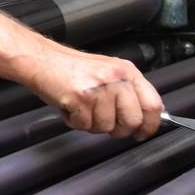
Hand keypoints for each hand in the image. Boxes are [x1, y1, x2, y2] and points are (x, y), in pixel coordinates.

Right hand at [15, 44, 164, 138]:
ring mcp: (99, 87)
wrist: (42, 60)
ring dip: (91, 125)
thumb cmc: (72, 69)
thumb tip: (143, 116)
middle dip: (118, 130)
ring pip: (106, 127)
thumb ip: (127, 92)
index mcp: (127, 71)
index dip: (150, 125)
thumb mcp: (107, 73)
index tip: (142, 133)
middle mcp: (116, 78)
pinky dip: (75, 122)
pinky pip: (85, 125)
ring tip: (82, 109)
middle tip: (105, 124)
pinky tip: (70, 108)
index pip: (153, 104)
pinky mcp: (80, 97)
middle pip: (133, 120)